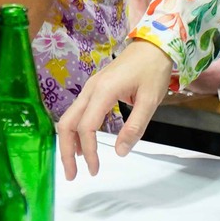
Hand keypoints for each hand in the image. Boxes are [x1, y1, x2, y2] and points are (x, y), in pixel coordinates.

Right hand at [56, 38, 173, 178]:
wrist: (153, 46)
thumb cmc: (153, 71)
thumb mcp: (150, 100)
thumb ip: (135, 127)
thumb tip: (119, 152)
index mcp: (103, 91)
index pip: (86, 126)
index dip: (88, 150)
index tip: (94, 169)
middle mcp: (90, 89)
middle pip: (67, 122)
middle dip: (66, 150)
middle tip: (72, 175)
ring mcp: (89, 88)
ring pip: (68, 118)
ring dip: (68, 142)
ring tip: (75, 164)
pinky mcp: (93, 89)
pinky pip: (77, 113)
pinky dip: (76, 131)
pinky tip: (82, 145)